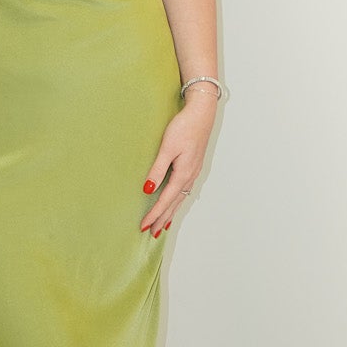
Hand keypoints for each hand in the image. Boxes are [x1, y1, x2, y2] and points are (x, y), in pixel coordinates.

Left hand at [140, 90, 217, 232]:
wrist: (202, 113)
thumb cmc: (184, 127)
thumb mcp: (167, 148)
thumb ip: (157, 169)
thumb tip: (148, 189)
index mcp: (183, 174)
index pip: (165, 200)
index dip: (154, 214)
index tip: (144, 226)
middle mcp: (190, 176)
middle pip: (174, 203)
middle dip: (162, 218)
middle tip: (152, 233)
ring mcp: (193, 172)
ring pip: (180, 198)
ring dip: (171, 212)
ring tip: (162, 225)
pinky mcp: (193, 166)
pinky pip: (184, 190)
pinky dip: (178, 201)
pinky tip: (175, 202)